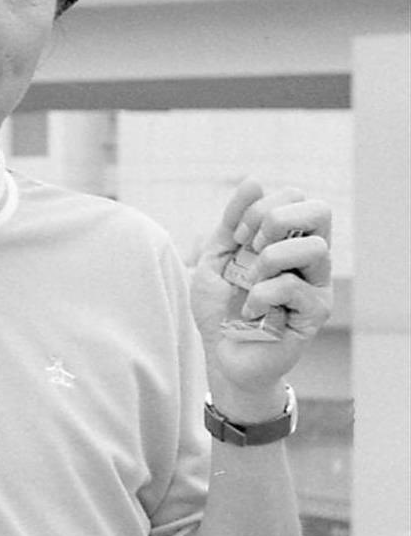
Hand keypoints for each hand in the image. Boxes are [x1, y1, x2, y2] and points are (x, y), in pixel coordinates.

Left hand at [191, 178, 331, 403]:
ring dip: (269, 260)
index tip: (236, 237)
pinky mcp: (314, 313)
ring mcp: (316, 285)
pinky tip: (251, 311)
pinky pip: (295, 287)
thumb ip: (231, 222)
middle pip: (319, 210)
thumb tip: (254, 181)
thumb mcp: (215, 258)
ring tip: (250, 283)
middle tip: (250, 248)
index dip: (260, 208)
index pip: (295, 196)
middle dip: (274, 221)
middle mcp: (310, 258)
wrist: (220, 354)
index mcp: (288, 239)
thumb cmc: (220, 307)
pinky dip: (262, 295)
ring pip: (314, 248)